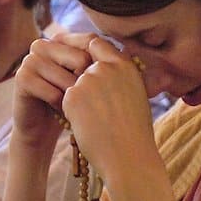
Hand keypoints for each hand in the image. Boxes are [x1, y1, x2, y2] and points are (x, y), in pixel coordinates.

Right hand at [12, 32, 95, 146]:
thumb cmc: (72, 102)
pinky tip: (59, 112)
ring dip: (75, 99)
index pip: (91, 41)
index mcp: (61, 40)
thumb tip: (127, 53)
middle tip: (84, 99)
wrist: (43, 129)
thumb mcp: (88, 81)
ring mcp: (30, 60)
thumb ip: (102, 63)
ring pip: (68, 78)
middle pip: (81, 59)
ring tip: (72, 106)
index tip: (105, 85)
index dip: (102, 66)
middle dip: (87, 85)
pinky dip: (61, 107)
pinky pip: (53, 93)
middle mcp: (43, 45)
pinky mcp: (22, 79)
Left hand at [62, 37, 153, 183]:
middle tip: (85, 98)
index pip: (97, 43)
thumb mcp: (136, 95)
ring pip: (72, 83)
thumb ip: (119, 77)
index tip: (81, 60)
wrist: (128, 156)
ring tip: (93, 120)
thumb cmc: (135, 132)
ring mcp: (87, 80)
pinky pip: (65, 99)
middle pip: (80, 63)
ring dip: (77, 97)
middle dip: (79, 78)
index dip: (86, 51)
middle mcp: (106, 67)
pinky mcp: (72, 96)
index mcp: (125, 66)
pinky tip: (86, 126)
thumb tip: (102, 66)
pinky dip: (70, 111)